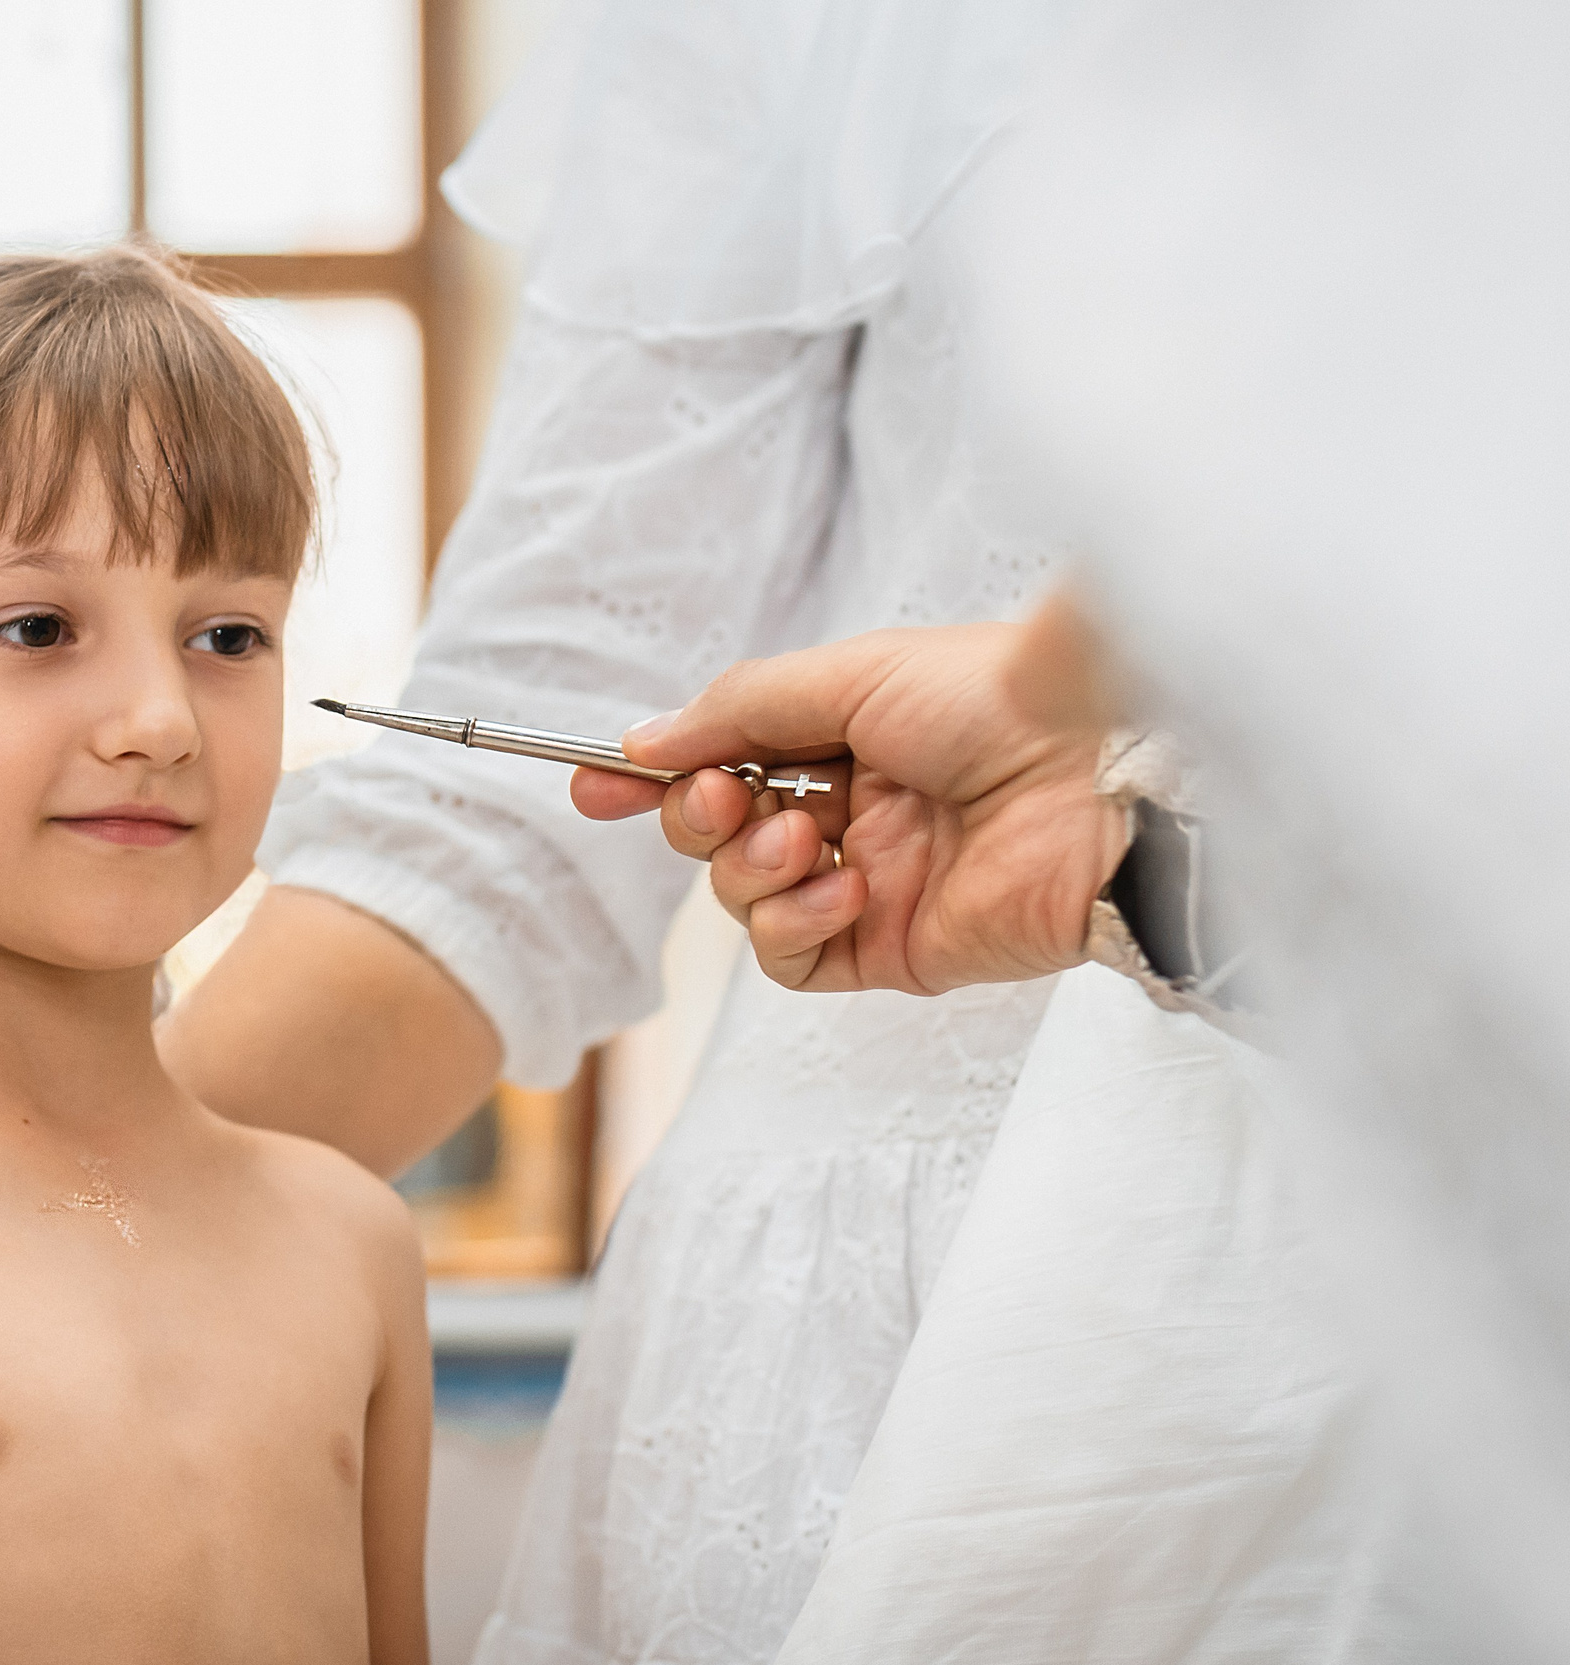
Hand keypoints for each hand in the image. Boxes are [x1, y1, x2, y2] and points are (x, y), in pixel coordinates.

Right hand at [571, 617, 1128, 993]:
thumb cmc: (999, 706)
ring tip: (805, 839)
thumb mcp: (854, 674)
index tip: (595, 782)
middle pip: (720, 830)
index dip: (659, 771)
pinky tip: (838, 888)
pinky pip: (791, 957)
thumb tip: (644, 742)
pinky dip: (790, 924)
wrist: (1100, 787)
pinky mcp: (891, 949)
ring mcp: (871, 881)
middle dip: (698, 815)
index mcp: (851, 734)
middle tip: (721, 799)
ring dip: (749, 866)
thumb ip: (741, 709)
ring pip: (743, 896)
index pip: (729, 757)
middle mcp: (855, 808)